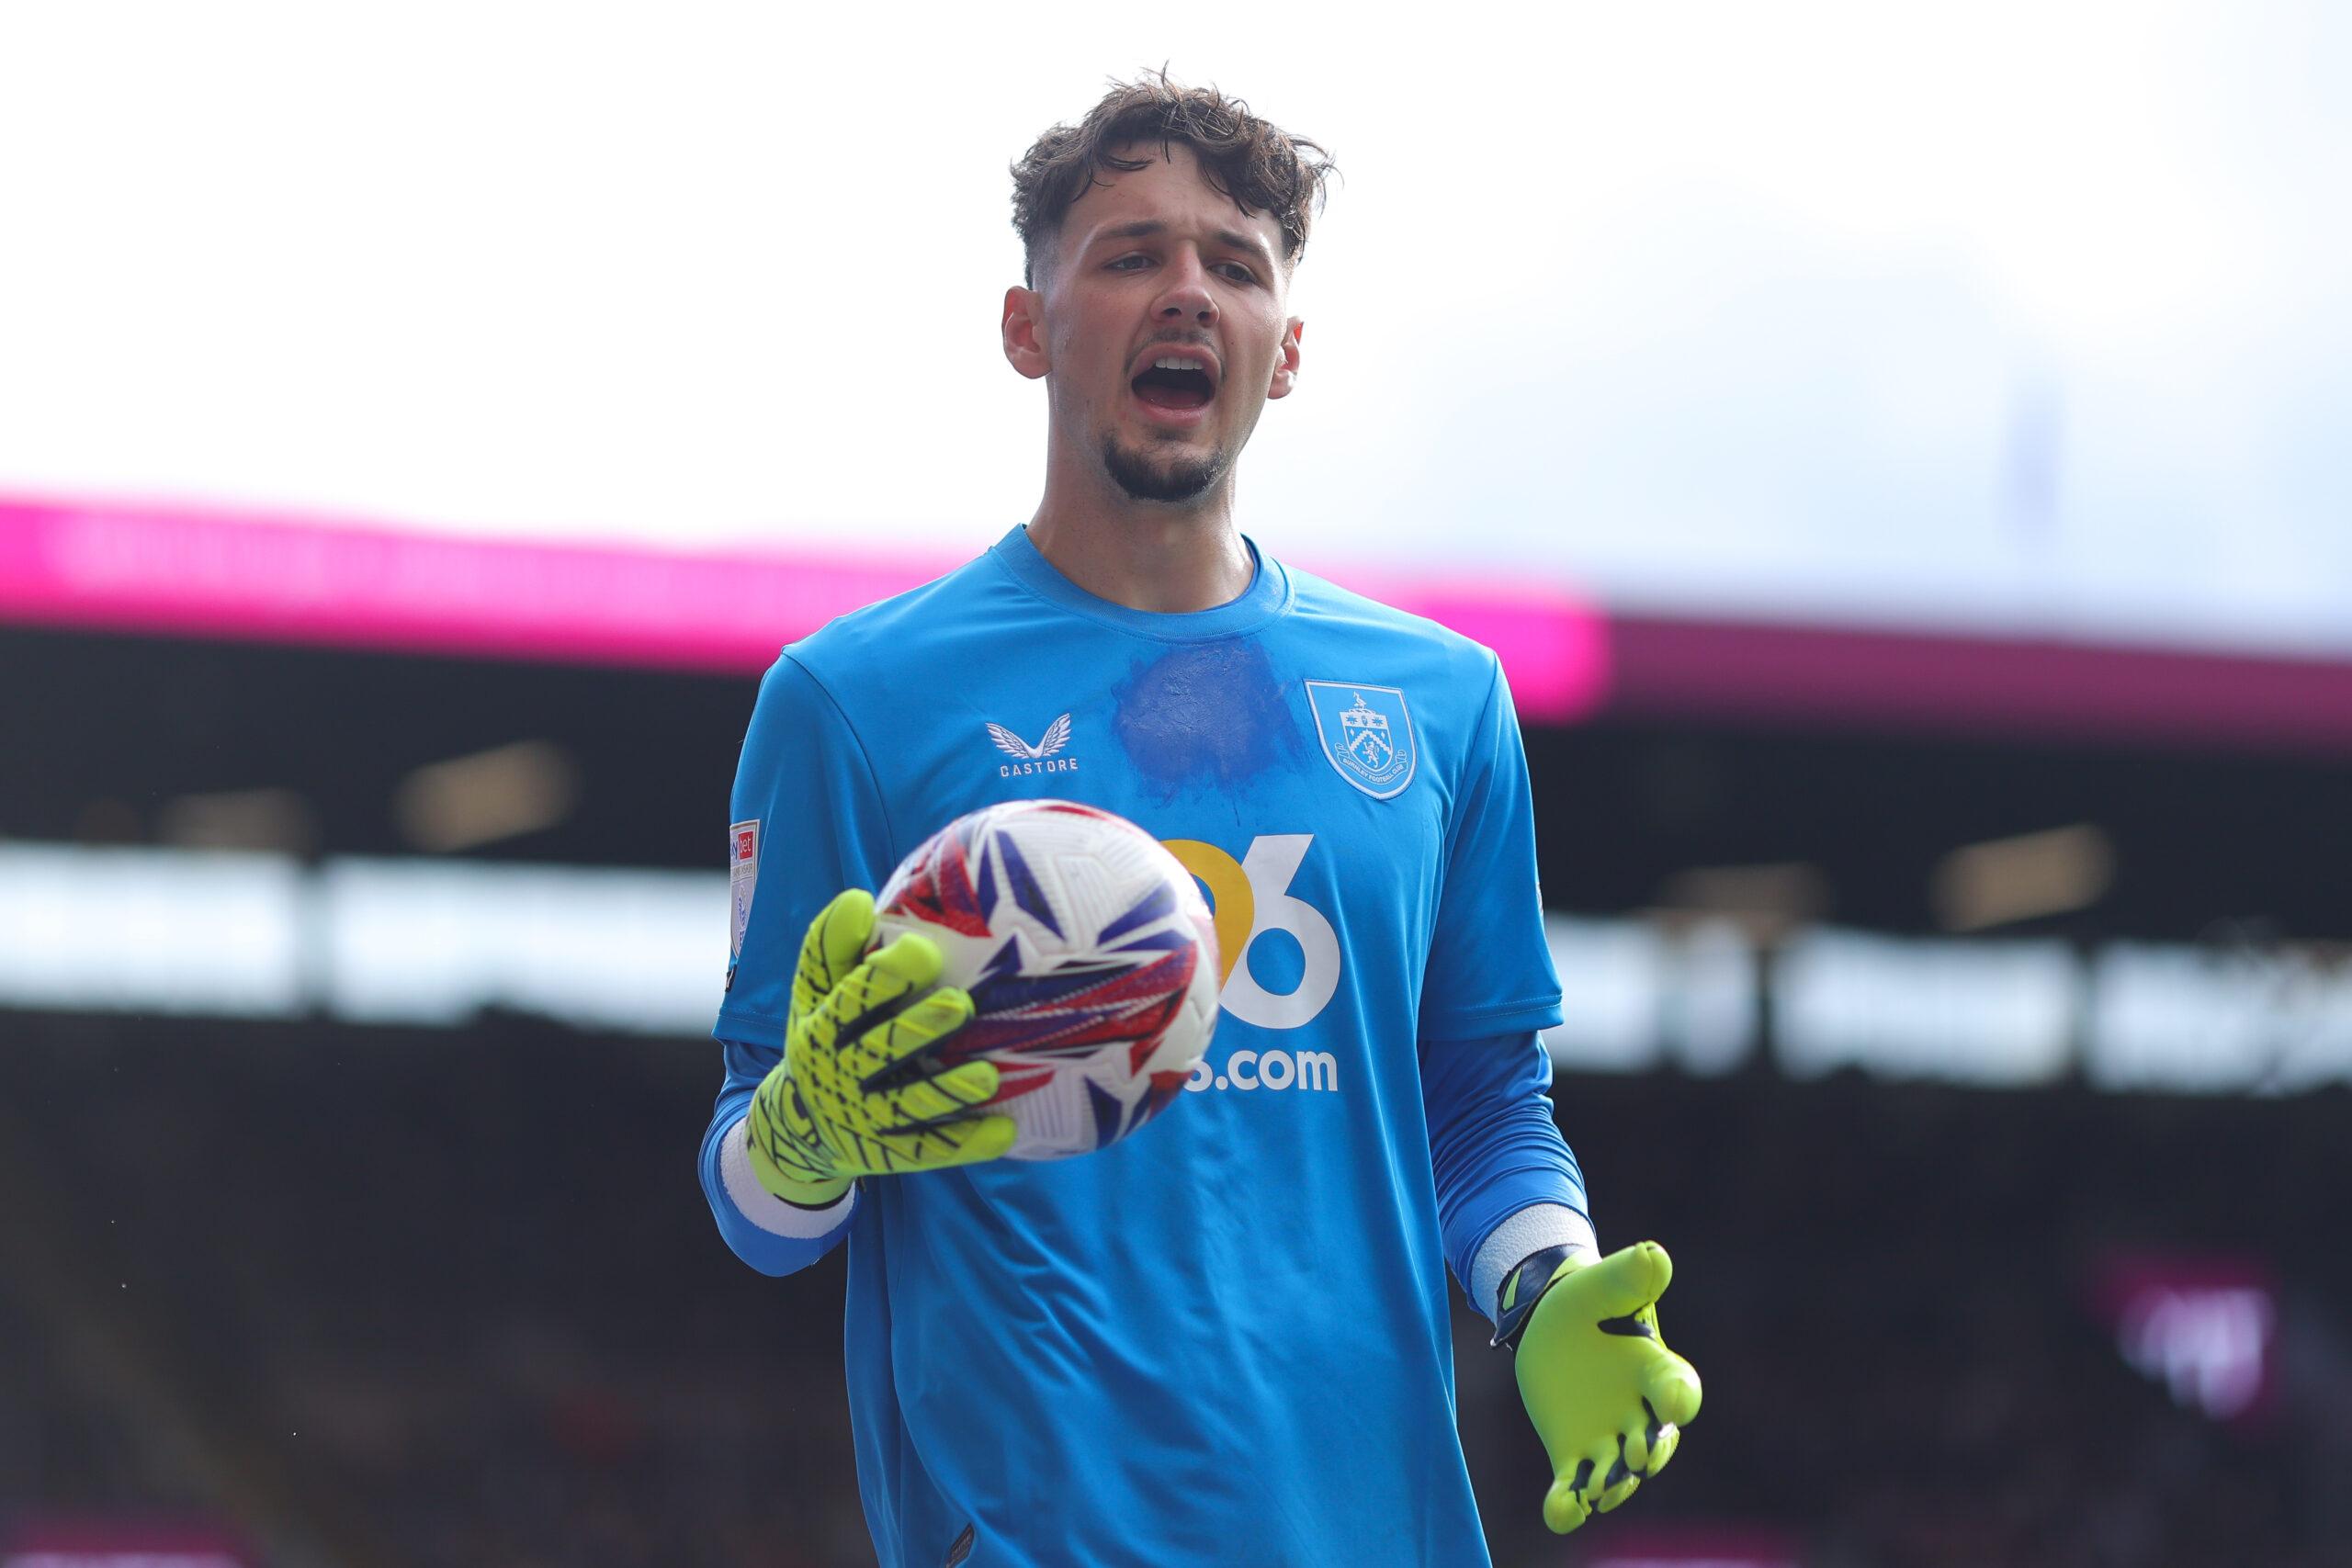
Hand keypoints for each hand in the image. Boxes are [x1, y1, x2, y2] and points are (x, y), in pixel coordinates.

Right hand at [745, 890, 1014, 1202]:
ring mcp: (861, 1120)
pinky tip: (1007, 1129)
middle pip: (878, 1053)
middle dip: (917, 1030)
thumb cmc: (825, 1033)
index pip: (849, 1001)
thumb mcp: (815, 992)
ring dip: (947, 1091)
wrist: (797, 1125)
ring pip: (907, 1107)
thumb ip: (833, 946)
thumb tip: (859, 899)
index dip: (884, 978)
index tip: (926, 950)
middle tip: (960, 1005)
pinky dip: (967, 1142)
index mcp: (820, 1028)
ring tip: (988, 1076)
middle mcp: (835, 1075)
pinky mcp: (885, 1154)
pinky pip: (929, 1150)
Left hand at [1514, 1240, 1702, 1533]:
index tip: (1675, 1403)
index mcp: (1654, 1368)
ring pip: (1620, 1473)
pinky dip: (1569, 1503)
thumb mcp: (1603, 1283)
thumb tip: (1656, 1255)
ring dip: (1614, 1484)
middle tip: (1635, 1455)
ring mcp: (1608, 1438)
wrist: (1551, 1322)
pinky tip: (1558, 1512)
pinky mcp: (1573, 1453)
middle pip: (1657, 1444)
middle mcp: (1640, 1412)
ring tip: (1597, 1492)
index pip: (1678, 1388)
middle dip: (1650, 1453)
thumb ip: (1629, 1275)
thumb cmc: (1587, 1299)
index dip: (1679, 1397)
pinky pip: (1575, 1485)